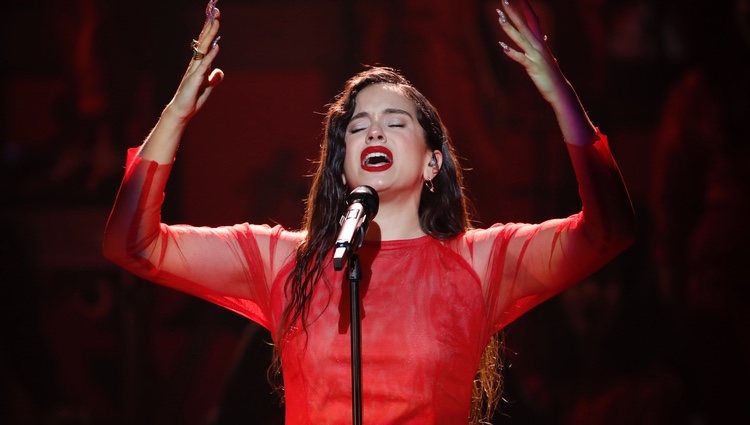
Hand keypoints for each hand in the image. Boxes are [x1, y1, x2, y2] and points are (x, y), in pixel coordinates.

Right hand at [165, 1, 223, 121]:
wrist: (182, 111)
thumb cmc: (192, 98)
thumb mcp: (207, 87)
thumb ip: (213, 78)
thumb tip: (220, 72)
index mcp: (200, 63)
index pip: (206, 42)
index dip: (210, 29)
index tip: (215, 14)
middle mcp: (196, 63)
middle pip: (204, 40)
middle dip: (210, 25)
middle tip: (216, 10)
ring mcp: (194, 70)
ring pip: (203, 48)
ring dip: (210, 35)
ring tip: (216, 21)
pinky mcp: (195, 80)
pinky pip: (204, 65)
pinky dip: (211, 56)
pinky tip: (217, 46)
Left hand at [496, 0, 595, 144]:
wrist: (560, 90)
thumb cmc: (551, 74)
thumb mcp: (546, 56)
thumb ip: (543, 45)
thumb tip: (543, 37)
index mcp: (540, 42)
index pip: (532, 20)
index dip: (526, 7)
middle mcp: (538, 45)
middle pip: (524, 24)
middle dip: (514, 11)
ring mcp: (536, 55)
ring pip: (520, 38)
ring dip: (509, 27)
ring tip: (499, 17)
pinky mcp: (533, 66)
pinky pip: (521, 58)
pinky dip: (511, 52)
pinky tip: (502, 46)